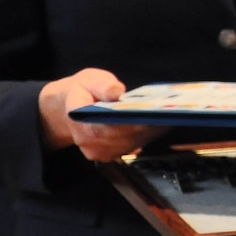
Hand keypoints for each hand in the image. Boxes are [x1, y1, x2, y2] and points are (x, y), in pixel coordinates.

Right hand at [37, 68, 163, 161]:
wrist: (70, 107)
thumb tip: (117, 92)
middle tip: (165, 116)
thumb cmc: (84, 90)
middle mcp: (86, 140)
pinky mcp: (107, 155)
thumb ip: (103, 86)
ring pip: (128, 145)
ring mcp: (96, 150)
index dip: (126, 124)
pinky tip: (156, 126)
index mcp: (79, 118)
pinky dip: (144, 138)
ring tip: (165, 119)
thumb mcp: (91, 80)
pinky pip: (129, 149)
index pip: (104, 127)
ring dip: (147, 134)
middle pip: (120, 138)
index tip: (147, 116)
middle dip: (143, 127)